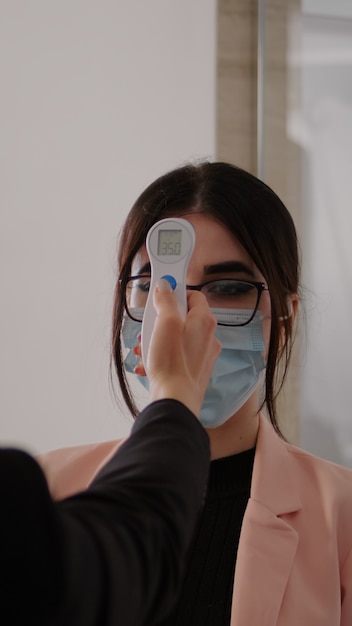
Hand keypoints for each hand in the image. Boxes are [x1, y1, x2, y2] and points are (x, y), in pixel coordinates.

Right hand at [135, 279, 220, 417]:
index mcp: (204, 321)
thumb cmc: (171, 363)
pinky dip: (161, 355)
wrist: (174, 400)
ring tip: (143, 348)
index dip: (175, 292)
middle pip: (183, 317)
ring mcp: (202, 355)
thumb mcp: (164, 323)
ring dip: (157, 339)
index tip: (160, 293)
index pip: (193, 295)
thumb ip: (166, 301)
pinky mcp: (195, 370)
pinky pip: (176, 355)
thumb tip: (166, 286)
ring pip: (177, 337)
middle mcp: (208, 337)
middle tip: (148, 326)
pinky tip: (147, 363)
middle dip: (160, 320)